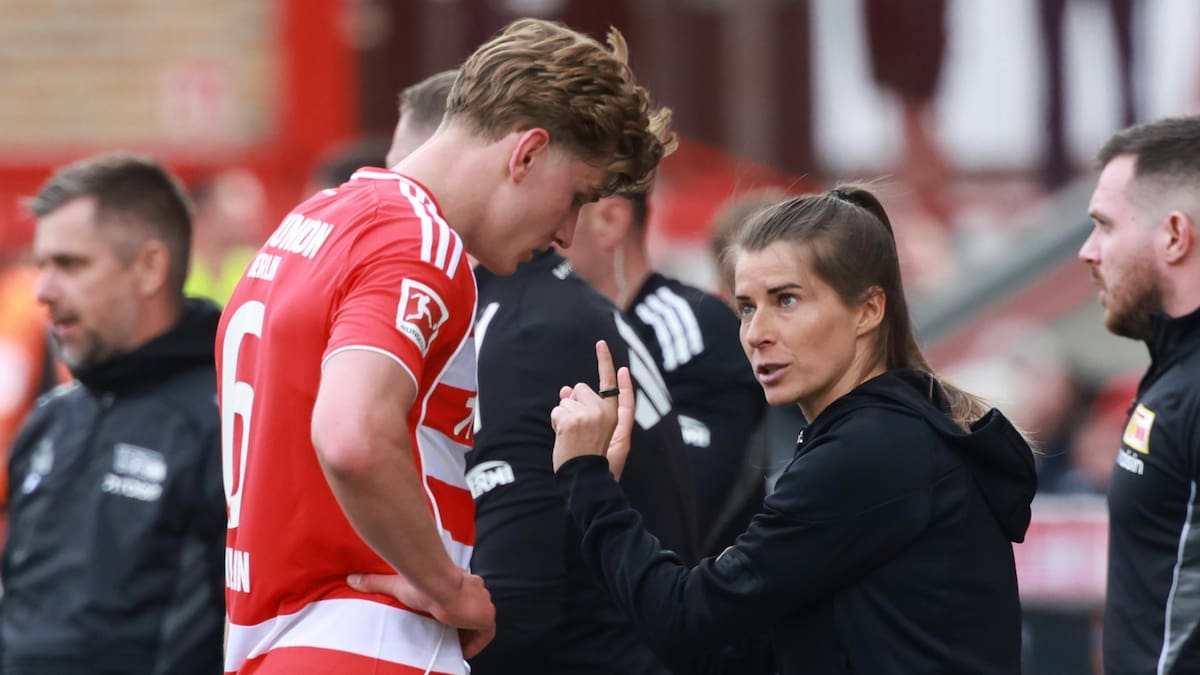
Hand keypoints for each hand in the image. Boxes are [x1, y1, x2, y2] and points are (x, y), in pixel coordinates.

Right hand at [347, 571, 495, 658]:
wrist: (439, 585)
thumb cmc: (422, 582)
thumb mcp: (397, 583)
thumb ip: (375, 582)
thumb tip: (352, 579)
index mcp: (460, 581)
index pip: (462, 596)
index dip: (455, 610)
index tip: (444, 620)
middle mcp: (475, 591)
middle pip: (472, 611)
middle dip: (461, 624)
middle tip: (445, 635)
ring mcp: (482, 603)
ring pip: (478, 623)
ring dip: (467, 634)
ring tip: (451, 644)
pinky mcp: (486, 617)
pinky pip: (485, 635)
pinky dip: (475, 644)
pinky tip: (461, 650)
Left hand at [550, 340, 634, 477]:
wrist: (585, 480)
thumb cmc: (591, 461)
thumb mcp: (595, 434)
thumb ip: (585, 410)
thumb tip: (565, 389)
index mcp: (617, 419)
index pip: (616, 388)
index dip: (608, 365)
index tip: (602, 346)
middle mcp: (606, 413)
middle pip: (581, 389)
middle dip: (573, 403)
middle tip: (577, 430)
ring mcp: (590, 415)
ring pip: (567, 400)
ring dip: (564, 415)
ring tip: (572, 437)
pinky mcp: (574, 420)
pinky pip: (557, 410)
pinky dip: (556, 422)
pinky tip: (564, 438)